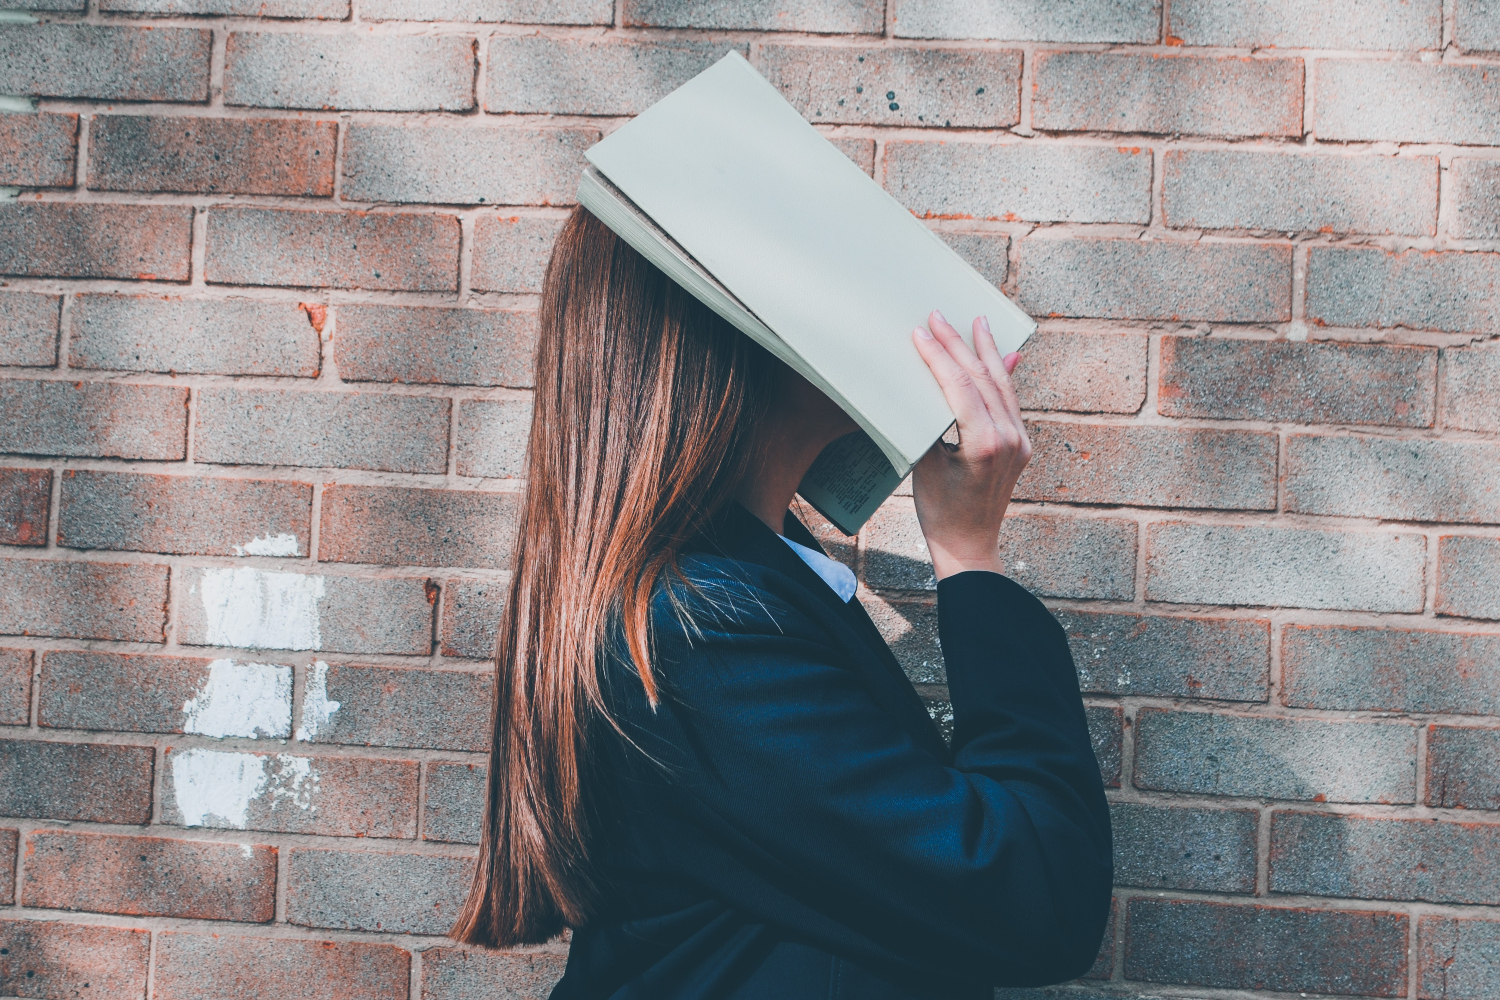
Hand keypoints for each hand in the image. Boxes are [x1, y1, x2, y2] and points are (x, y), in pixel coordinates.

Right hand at [909, 310, 1030, 580]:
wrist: (969, 547)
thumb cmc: (939, 512)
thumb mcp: (926, 464)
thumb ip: (935, 420)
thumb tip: (935, 381)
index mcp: (985, 444)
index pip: (960, 386)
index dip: (939, 355)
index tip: (922, 331)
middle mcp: (1010, 439)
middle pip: (982, 379)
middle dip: (959, 344)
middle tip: (939, 316)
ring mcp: (1020, 442)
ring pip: (1002, 386)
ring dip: (986, 352)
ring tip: (977, 322)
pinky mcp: (1021, 445)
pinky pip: (1010, 401)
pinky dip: (1001, 375)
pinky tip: (1001, 355)